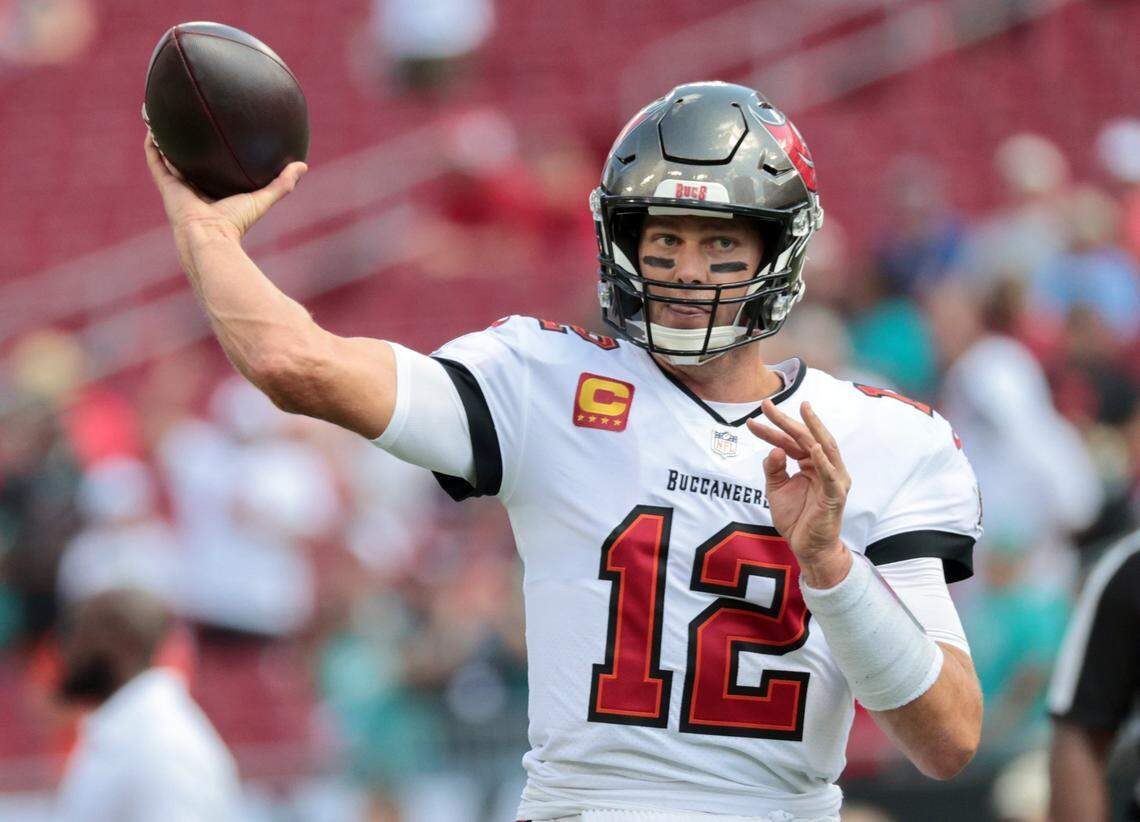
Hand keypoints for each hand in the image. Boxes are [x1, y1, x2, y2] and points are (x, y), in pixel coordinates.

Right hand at [143, 131, 306, 252]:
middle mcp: (194, 189)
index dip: (214, 156)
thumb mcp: (262, 198)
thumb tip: (303, 165)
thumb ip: (283, 184)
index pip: (213, 172)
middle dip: (188, 145)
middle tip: (189, 121)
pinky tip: (153, 124)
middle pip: (189, 162)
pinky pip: (155, 160)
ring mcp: (178, 187)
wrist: (211, 236)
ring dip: (165, 139)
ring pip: (168, 158)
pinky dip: (152, 144)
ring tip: (164, 116)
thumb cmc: (237, 222)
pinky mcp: (166, 185)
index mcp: (214, 193)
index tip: (217, 136)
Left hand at [747, 400, 851, 587]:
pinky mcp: (835, 495)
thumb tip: (773, 450)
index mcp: (810, 464)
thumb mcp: (776, 490)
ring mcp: (833, 479)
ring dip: (813, 428)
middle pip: (805, 438)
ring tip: (803, 410)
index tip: (751, 419)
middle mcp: (824, 467)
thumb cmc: (796, 518)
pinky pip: (831, 475)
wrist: (806, 547)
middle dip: (786, 420)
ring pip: (824, 448)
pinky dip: (823, 460)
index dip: (771, 430)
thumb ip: (773, 469)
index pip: (790, 442)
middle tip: (767, 404)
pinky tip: (813, 447)